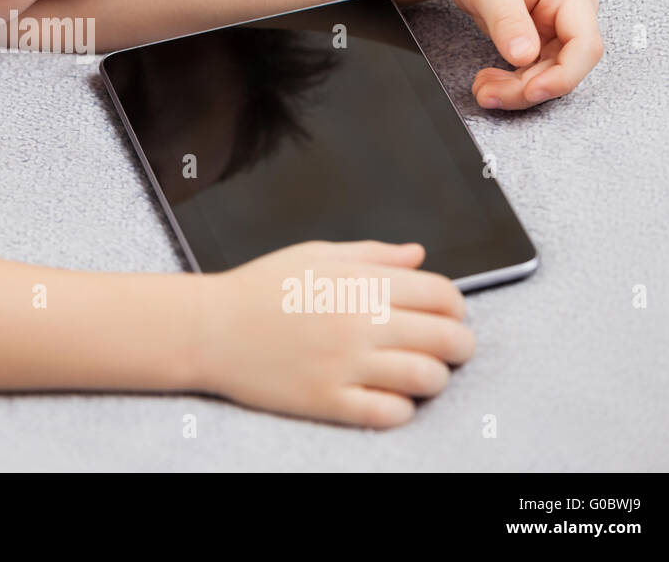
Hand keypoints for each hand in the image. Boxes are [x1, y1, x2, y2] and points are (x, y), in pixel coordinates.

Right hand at [196, 240, 473, 427]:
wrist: (209, 327)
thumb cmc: (259, 288)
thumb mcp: (316, 255)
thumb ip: (373, 255)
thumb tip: (418, 256)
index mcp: (359, 283)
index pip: (442, 294)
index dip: (455, 306)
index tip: (447, 313)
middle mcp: (359, 323)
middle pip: (447, 338)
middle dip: (458, 344)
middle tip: (447, 347)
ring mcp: (345, 364)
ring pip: (427, 378)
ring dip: (434, 377)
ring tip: (419, 373)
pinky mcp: (328, 400)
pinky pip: (390, 413)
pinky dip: (401, 408)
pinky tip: (389, 396)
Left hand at [435, 0, 602, 109]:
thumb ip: (507, 18)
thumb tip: (523, 55)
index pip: (585, 45)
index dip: (563, 75)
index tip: (531, 91)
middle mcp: (569, 13)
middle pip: (566, 67)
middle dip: (528, 88)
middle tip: (487, 93)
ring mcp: (554, 27)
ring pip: (548, 74)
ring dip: (517, 90)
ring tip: (481, 88)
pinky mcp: (537, 38)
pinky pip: (532, 71)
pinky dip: (511, 82)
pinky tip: (488, 81)